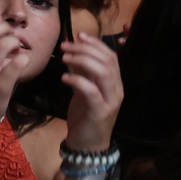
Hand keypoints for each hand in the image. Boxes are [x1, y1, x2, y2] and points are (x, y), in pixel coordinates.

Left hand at [60, 33, 123, 151]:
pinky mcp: (100, 112)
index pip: (111, 57)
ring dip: (82, 61)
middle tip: (65, 46)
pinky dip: (77, 81)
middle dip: (85, 50)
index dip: (96, 44)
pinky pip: (91, 91)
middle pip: (107, 61)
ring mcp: (111, 101)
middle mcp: (117, 90)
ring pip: (103, 73)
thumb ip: (83, 74)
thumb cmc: (85, 116)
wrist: (88, 145)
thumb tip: (73, 52)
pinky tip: (64, 77)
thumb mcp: (84, 91)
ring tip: (64, 58)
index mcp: (114, 83)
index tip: (78, 35)